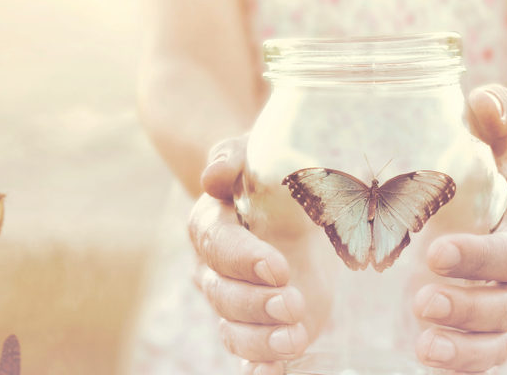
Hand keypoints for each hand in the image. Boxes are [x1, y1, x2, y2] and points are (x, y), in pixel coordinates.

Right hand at [189, 136, 324, 374]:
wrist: (288, 201)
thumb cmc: (267, 174)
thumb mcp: (254, 154)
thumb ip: (232, 158)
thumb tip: (215, 176)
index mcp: (212, 224)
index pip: (217, 245)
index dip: (242, 259)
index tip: (277, 267)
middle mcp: (215, 268)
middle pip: (222, 295)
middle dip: (256, 304)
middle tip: (293, 302)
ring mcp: (236, 301)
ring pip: (233, 330)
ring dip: (262, 339)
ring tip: (294, 338)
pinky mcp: (260, 324)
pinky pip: (249, 354)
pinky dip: (260, 367)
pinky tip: (275, 372)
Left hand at [413, 85, 506, 372]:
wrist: (487, 215)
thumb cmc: (481, 180)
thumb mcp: (488, 150)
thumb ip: (491, 124)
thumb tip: (486, 99)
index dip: (481, 258)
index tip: (435, 254)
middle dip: (468, 307)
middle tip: (420, 300)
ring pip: (499, 340)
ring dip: (465, 348)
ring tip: (423, 344)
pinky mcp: (486, 335)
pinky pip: (484, 359)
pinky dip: (461, 366)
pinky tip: (426, 361)